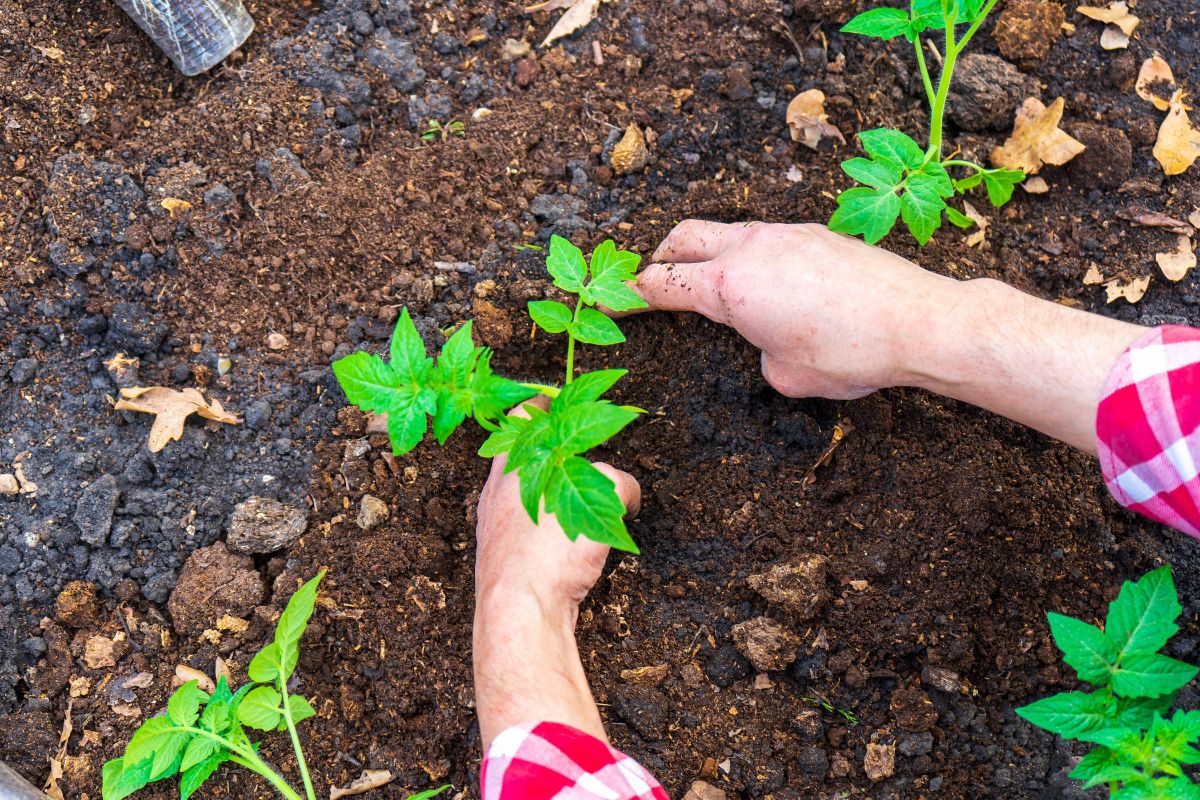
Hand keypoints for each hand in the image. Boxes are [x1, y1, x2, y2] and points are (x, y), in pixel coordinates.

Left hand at [472, 401, 640, 746]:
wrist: (519, 616)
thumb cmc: (548, 552)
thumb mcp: (600, 498)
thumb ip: (616, 481)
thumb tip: (626, 491)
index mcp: (510, 467)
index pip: (522, 416)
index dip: (548, 404)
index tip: (566, 401)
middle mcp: (496, 494)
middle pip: (526, 457)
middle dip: (556, 454)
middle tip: (587, 454)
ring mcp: (496, 529)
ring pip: (529, 497)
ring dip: (556, 494)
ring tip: (587, 501)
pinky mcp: (505, 563)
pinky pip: (531, 533)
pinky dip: (552, 530)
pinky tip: (573, 544)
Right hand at [637, 219, 1142, 452]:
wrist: (919, 321)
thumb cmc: (851, 354)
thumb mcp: (787, 376)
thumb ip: (758, 353)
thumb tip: (766, 341)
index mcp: (730, 287)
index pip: (662, 284)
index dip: (628, 294)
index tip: (609, 300)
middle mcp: (751, 249)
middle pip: (683, 237)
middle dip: (659, 258)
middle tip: (652, 283)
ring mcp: (784, 234)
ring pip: (724, 232)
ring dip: (705, 253)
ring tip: (707, 283)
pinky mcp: (814, 234)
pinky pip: (761, 237)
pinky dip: (744, 254)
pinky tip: (763, 283)